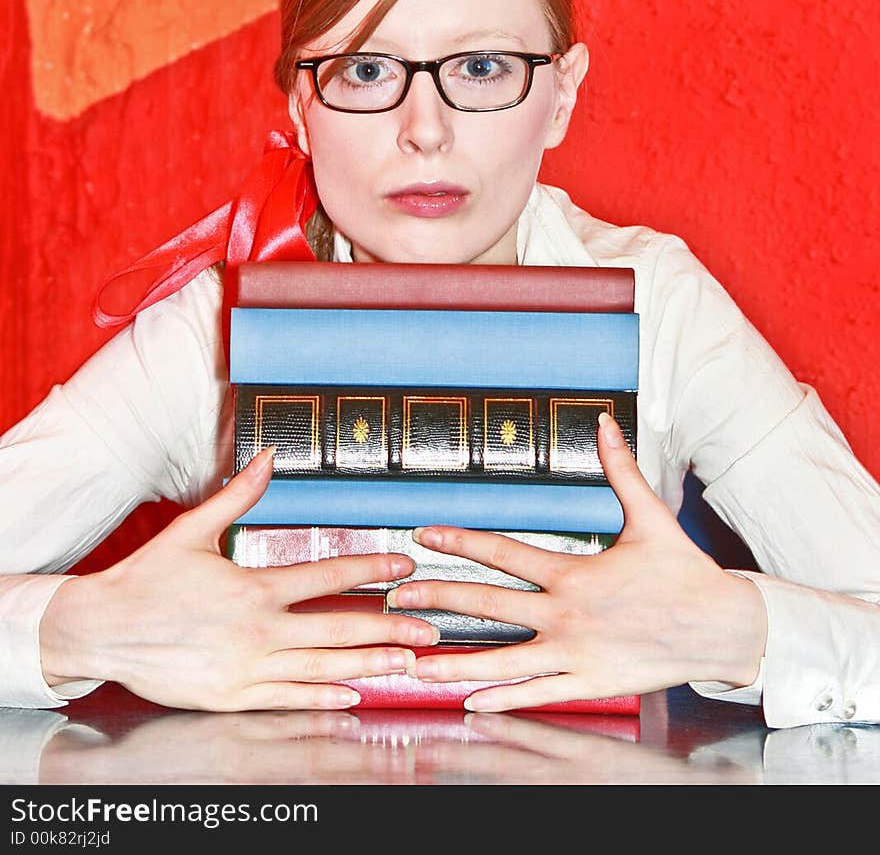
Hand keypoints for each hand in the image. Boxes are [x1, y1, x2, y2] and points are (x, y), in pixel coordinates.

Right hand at [39, 447, 435, 711]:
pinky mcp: (233, 698)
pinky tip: (353, 696)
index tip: (404, 567)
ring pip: (322, 669)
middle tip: (429, 629)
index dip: (371, 570)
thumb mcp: (192, 530)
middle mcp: (257, 632)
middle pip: (338, 630)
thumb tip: (269, 454)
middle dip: (390, 629)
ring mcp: (247, 670)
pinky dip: (324, 698)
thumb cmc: (147, 580)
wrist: (102, 630)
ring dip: (369, 665)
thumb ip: (239, 496)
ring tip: (407, 663)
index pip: (327, 577)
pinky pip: (289, 700)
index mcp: (253, 589)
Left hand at [386, 414, 766, 710]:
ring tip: (416, 664)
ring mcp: (575, 656)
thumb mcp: (650, 517)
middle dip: (437, 602)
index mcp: (574, 574)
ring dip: (456, 662)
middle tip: (396, 600)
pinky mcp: (590, 685)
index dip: (460, 542)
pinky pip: (538, 695)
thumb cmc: (684, 573)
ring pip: (504, 661)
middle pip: (488, 607)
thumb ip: (620, 471)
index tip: (424, 536)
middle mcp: (566, 616)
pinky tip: (471, 701)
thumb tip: (605, 424)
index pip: (503, 554)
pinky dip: (503, 699)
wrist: (722, 628)